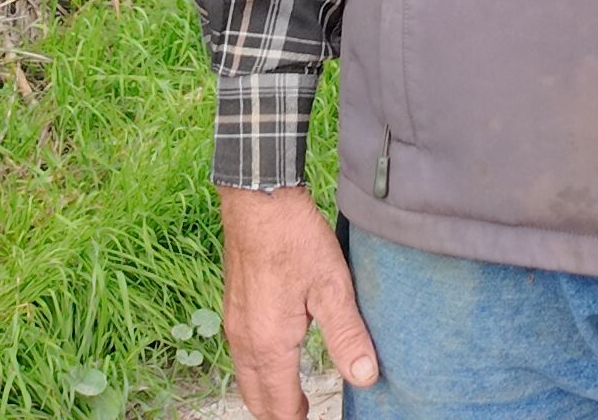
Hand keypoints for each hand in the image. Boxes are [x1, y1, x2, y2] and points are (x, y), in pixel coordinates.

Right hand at [216, 186, 380, 418]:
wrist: (259, 199)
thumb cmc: (295, 239)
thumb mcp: (333, 288)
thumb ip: (348, 336)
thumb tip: (365, 377)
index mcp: (270, 344)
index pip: (280, 405)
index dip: (298, 419)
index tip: (314, 419)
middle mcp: (245, 340)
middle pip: (256, 398)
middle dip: (279, 414)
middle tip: (304, 415)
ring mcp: (234, 323)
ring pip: (245, 377)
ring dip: (266, 394)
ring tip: (293, 397)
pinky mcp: (233, 306)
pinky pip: (240, 354)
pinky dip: (256, 370)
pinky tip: (275, 358)